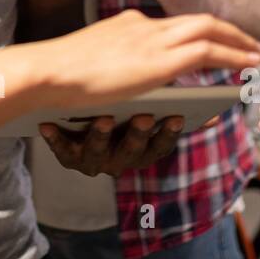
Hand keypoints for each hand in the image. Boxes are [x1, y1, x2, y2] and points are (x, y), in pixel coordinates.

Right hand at [31, 9, 259, 108]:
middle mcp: (145, 25)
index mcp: (128, 24)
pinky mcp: (160, 61)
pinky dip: (231, 54)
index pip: (173, 24)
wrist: (48, 71)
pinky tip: (247, 64)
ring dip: (238, 40)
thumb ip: (113, 62)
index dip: (199, 31)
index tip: (215, 40)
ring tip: (258, 53)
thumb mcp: (92, 60)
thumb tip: (125, 75)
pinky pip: (207, 51)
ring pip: (209, 29)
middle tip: (251, 42)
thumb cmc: (59, 74)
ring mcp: (153, 40)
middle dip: (229, 30)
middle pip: (198, 19)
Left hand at [40, 114, 184, 176]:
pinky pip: (61, 150)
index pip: (160, 146)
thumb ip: (169, 101)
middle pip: (132, 152)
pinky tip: (49, 126)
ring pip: (98, 153)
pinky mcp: (67, 153)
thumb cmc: (113, 103)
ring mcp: (93, 157)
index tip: (175, 117)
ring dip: (101, 137)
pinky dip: (56, 139)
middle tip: (143, 116)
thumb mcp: (143, 103)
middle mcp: (119, 157)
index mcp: (141, 147)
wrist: (64, 104)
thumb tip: (210, 103)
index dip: (168, 135)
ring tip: (102, 118)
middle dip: (138, 135)